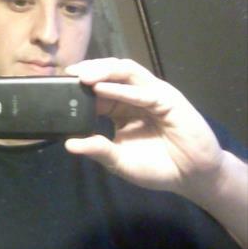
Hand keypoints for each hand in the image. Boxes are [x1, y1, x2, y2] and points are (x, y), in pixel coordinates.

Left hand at [64, 58, 224, 194]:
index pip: (98, 88)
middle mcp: (134, 97)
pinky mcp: (168, 100)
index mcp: (120, 108)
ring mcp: (152, 95)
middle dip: (88, 70)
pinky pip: (143, 91)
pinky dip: (122, 89)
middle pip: (110, 73)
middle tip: (68, 75)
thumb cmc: (156, 167)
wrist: (191, 177)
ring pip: (126, 72)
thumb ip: (98, 150)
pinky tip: (102, 89)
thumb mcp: (119, 162)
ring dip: (103, 71)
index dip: (79, 85)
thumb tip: (69, 144)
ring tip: (82, 76)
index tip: (58, 86)